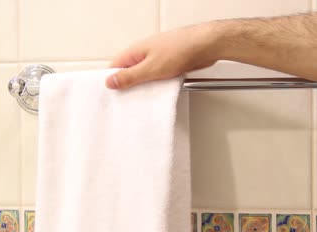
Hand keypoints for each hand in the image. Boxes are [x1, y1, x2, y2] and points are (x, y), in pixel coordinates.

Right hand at [106, 23, 220, 88]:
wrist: (205, 45)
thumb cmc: (180, 50)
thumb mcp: (150, 69)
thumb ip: (130, 76)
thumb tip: (110, 81)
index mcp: (134, 52)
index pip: (115, 67)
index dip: (112, 82)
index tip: (113, 96)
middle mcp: (144, 54)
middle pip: (129, 72)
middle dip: (129, 87)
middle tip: (129, 102)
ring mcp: (157, 58)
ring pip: (145, 76)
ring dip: (145, 87)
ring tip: (145, 99)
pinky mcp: (169, 64)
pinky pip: (158, 77)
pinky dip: (158, 86)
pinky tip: (161, 93)